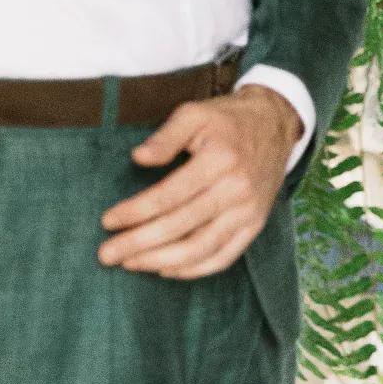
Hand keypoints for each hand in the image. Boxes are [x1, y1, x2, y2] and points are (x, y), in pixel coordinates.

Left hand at [98, 88, 300, 280]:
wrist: (275, 125)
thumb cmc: (227, 119)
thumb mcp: (195, 113)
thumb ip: (165, 136)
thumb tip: (138, 158)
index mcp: (219, 159)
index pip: (169, 196)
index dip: (135, 212)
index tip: (107, 221)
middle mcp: (236, 190)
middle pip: (180, 227)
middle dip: (139, 244)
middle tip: (107, 254)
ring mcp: (247, 212)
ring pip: (200, 249)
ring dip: (161, 262)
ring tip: (130, 264)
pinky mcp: (254, 226)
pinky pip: (223, 258)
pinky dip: (193, 270)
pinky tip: (166, 269)